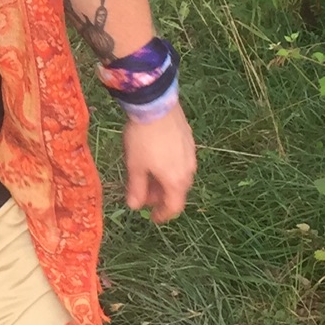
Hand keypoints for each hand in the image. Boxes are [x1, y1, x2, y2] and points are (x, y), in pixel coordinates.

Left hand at [123, 103, 196, 222]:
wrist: (155, 105)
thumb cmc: (143, 139)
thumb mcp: (135, 166)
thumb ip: (136, 189)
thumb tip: (134, 207)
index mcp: (176, 181)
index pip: (174, 207)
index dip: (162, 215)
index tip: (152, 218)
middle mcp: (188, 170)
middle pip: (178, 191)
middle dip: (161, 197)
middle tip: (145, 195)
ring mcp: (191, 154)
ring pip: (180, 176)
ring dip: (165, 182)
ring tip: (148, 176)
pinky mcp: (189, 140)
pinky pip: (182, 162)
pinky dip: (170, 168)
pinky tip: (157, 159)